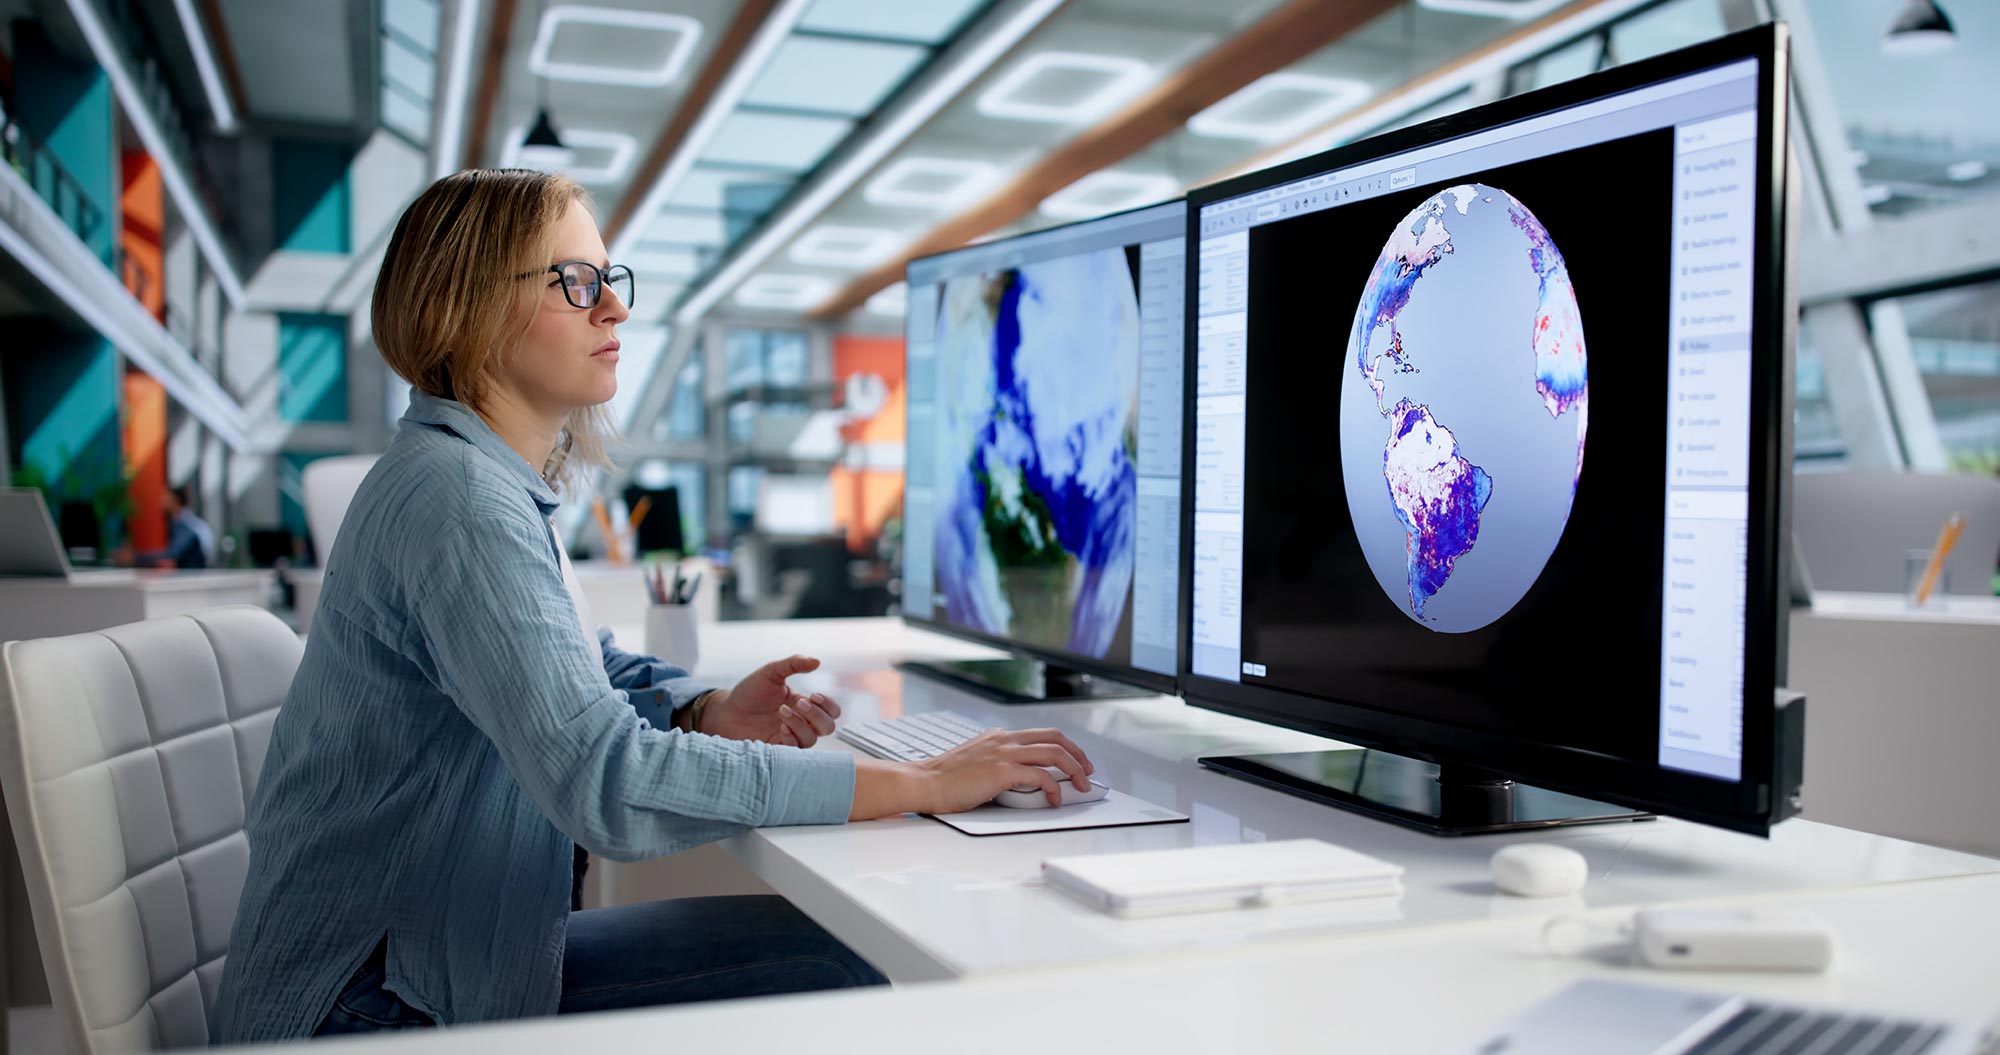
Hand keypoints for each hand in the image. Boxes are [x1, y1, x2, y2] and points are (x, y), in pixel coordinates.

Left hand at [696, 655, 841, 747]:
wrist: (725, 711)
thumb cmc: (749, 693)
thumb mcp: (771, 673)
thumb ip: (793, 664)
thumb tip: (817, 661)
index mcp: (803, 704)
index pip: (832, 711)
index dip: (829, 705)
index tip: (813, 695)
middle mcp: (801, 722)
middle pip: (828, 727)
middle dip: (817, 715)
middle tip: (800, 703)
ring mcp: (790, 737)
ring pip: (812, 739)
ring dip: (801, 724)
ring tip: (782, 711)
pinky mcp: (778, 749)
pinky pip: (795, 749)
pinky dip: (791, 737)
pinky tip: (780, 727)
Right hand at [914, 727, 1094, 812]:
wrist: (923, 782)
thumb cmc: (945, 780)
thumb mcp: (977, 763)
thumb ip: (999, 765)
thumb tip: (1023, 781)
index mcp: (999, 737)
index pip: (1043, 734)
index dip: (1065, 747)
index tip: (1075, 761)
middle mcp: (1004, 740)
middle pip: (1055, 738)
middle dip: (1078, 754)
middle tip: (1087, 772)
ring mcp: (1004, 753)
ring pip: (1054, 753)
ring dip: (1074, 769)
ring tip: (1081, 785)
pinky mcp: (1001, 771)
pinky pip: (1040, 776)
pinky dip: (1053, 787)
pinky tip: (1054, 799)